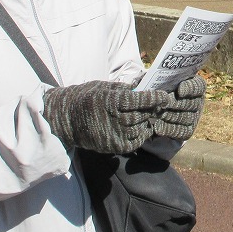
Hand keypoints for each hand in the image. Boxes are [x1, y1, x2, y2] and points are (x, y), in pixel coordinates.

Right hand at [43, 80, 169, 153]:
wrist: (67, 120)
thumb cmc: (87, 98)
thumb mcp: (104, 87)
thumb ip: (125, 88)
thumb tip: (145, 85)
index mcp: (112, 101)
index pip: (141, 99)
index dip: (155, 98)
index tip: (165, 96)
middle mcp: (115, 118)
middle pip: (144, 114)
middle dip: (154, 110)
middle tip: (162, 106)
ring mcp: (115, 134)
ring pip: (142, 128)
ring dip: (148, 122)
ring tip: (151, 116)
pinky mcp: (114, 146)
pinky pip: (136, 142)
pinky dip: (142, 135)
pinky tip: (141, 128)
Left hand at [154, 74, 205, 141]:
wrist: (152, 110)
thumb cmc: (156, 90)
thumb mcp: (155, 82)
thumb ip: (155, 79)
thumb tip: (147, 76)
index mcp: (193, 85)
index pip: (198, 85)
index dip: (190, 88)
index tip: (179, 91)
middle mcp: (196, 101)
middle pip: (191, 103)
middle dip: (176, 104)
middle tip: (163, 104)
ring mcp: (193, 117)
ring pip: (185, 117)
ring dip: (170, 116)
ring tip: (157, 114)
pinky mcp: (187, 131)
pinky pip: (180, 131)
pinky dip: (168, 129)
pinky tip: (157, 127)